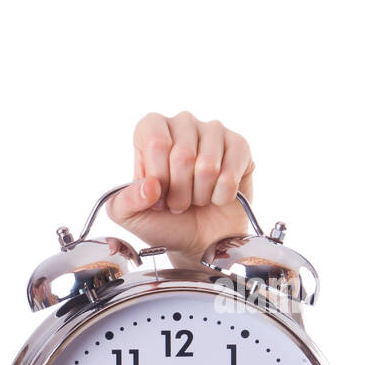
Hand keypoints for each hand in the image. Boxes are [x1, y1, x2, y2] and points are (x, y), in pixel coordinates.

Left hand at [106, 111, 254, 266]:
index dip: (158, 175)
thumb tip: (150, 186)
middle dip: (178, 191)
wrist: (197, 240)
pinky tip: (217, 197)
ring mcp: (214, 132)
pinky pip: (230, 174)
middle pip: (182, 154)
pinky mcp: (240, 146)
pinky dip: (221, 196)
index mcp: (151, 130)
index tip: (157, 193)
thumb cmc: (162, 221)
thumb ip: (125, 201)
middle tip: (177, 202)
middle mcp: (183, 123)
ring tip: (196, 199)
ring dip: (199, 195)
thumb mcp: (129, 216)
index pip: (156, 141)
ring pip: (207, 165)